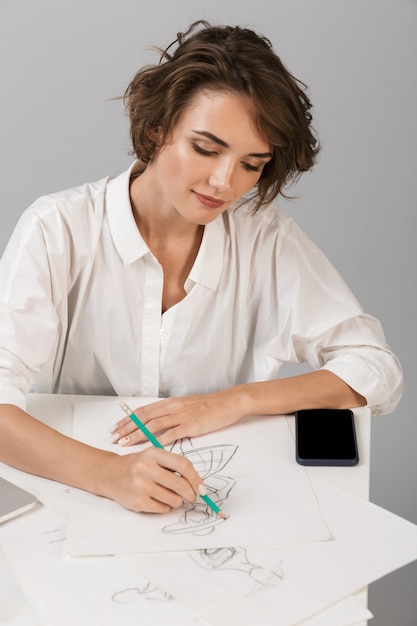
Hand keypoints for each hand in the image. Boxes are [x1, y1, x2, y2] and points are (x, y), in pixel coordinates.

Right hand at [103, 446, 202, 513]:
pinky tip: (156, 499)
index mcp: (153, 453)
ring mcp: (140, 485)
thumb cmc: (136, 466)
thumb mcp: (153, 457)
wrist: (109, 474)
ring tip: (168, 495)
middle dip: (191, 494)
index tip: (202, 488)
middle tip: (192, 497)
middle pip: (180, 484)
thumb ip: (172, 466)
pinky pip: (162, 508)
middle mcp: (146, 468)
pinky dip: (164, 507)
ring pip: (174, 499)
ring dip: (176, 501)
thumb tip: (197, 484)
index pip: (183, 465)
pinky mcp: (137, 501)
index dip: (196, 478)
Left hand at [109, 389, 243, 447]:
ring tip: (123, 443)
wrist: (229, 402)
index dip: (127, 419)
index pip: (143, 411)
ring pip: (153, 425)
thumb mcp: (187, 407)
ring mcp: (181, 416)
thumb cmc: (210, 406)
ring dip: (136, 435)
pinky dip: (158, 440)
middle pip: (143, 417)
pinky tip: (148, 448)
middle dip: (126, 428)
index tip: (115, 428)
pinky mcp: (191, 425)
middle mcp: (172, 407)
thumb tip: (159, 424)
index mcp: (171, 403)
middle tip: (112, 437)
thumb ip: (173, 415)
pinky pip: (171, 434)